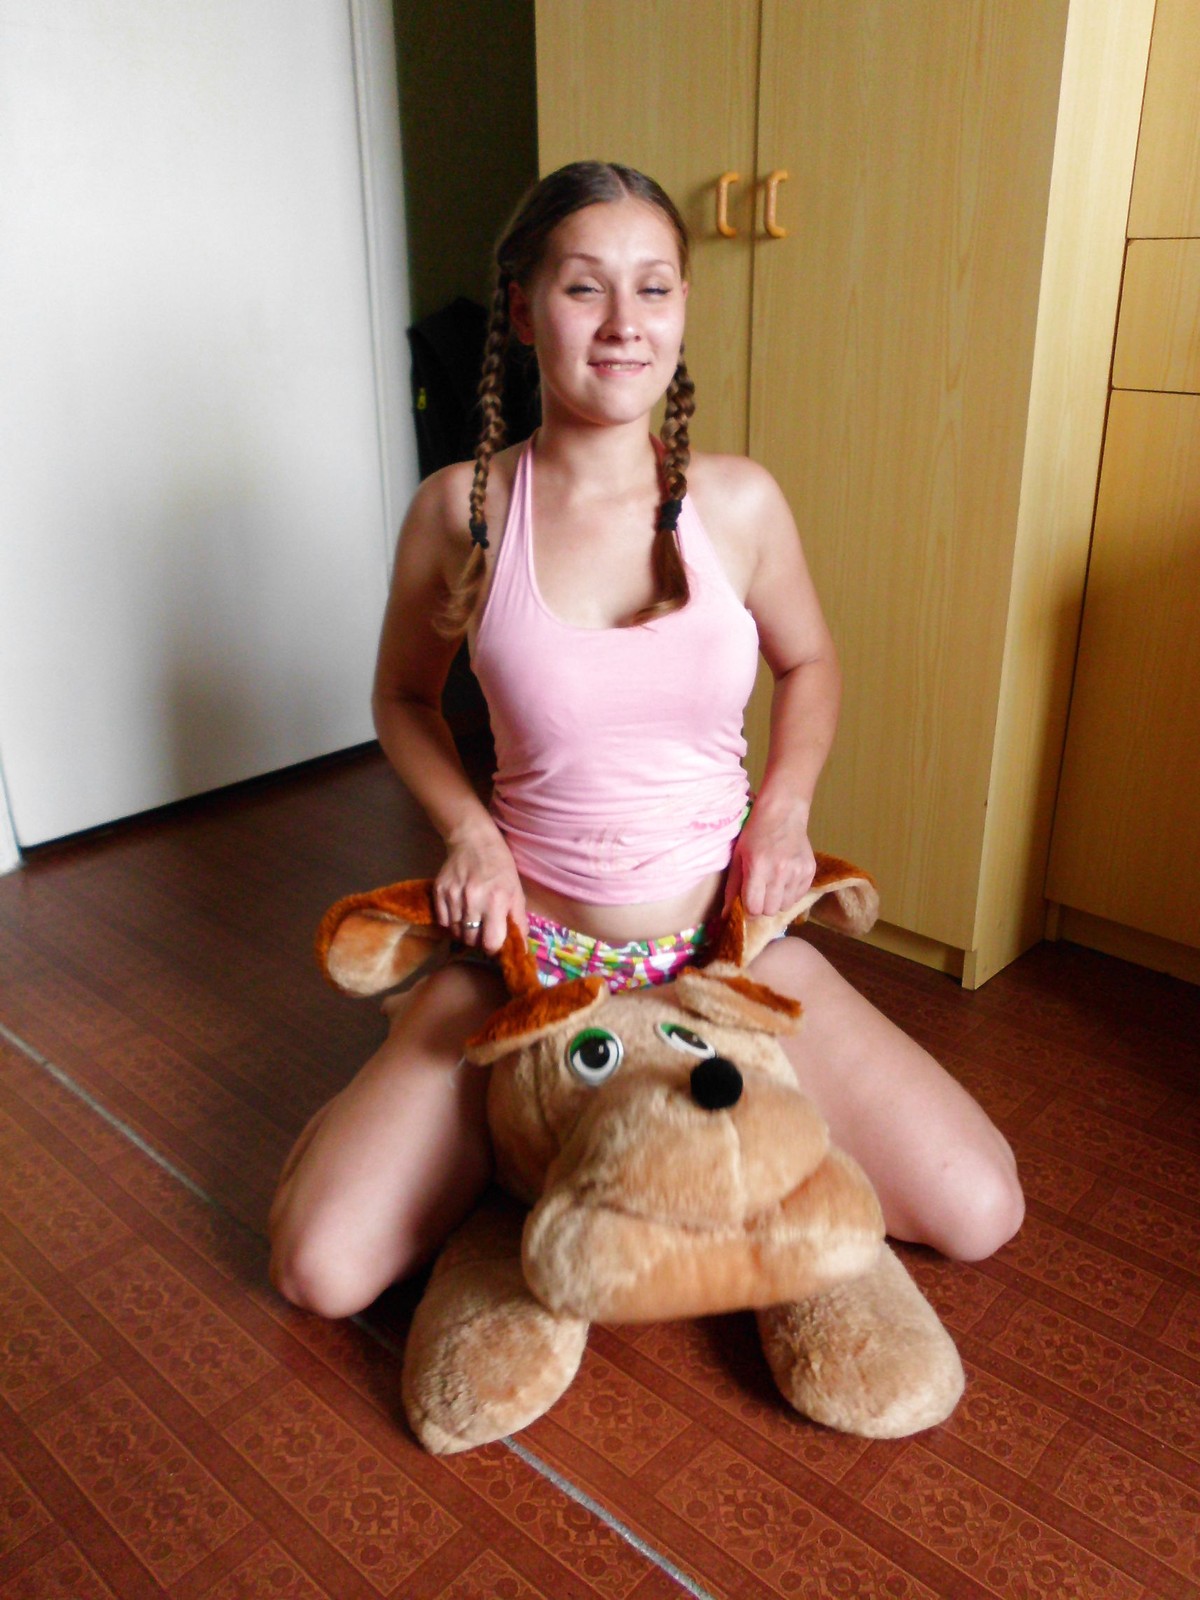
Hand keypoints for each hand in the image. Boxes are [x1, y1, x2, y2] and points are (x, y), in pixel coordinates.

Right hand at [434, 824, 525, 953]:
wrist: (473, 840)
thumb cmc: (500, 867)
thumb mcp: (516, 892)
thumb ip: (519, 921)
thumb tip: (521, 949)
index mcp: (496, 901)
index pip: (491, 943)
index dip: (494, 948)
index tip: (495, 942)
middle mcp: (473, 900)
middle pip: (471, 940)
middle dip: (478, 940)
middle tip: (483, 929)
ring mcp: (453, 896)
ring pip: (455, 932)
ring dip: (464, 931)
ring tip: (472, 918)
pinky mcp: (438, 891)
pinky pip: (442, 921)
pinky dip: (451, 921)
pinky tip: (460, 910)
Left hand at [723, 797, 816, 918]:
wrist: (783, 813)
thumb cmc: (755, 834)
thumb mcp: (738, 857)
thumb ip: (732, 887)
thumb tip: (725, 915)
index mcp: (758, 867)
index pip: (754, 907)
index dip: (749, 907)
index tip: (748, 899)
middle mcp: (780, 872)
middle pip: (770, 910)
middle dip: (762, 905)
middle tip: (760, 891)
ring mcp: (797, 872)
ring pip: (785, 906)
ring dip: (777, 901)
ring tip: (773, 884)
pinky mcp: (810, 871)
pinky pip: (798, 897)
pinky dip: (790, 893)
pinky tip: (785, 879)